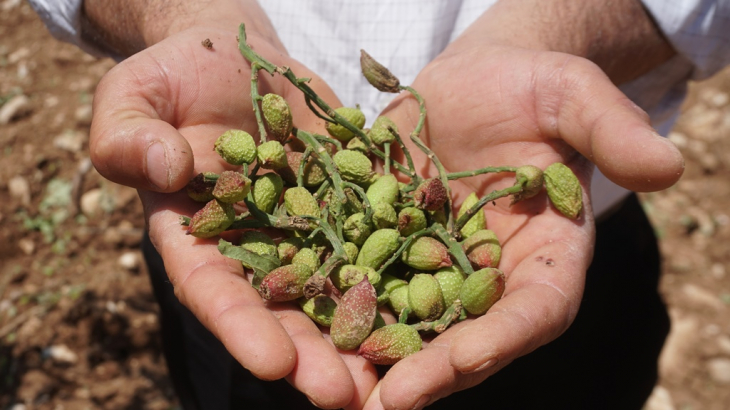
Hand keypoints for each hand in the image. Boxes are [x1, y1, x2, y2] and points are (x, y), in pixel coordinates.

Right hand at [89, 26, 378, 408]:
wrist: (234, 59)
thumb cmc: (172, 77)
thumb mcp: (133, 98)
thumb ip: (131, 138)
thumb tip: (167, 170)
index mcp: (195, 236)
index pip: (213, 290)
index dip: (240, 328)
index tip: (271, 364)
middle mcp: (255, 245)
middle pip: (283, 307)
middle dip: (313, 353)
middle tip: (347, 396)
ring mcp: (306, 225)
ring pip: (337, 283)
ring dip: (365, 328)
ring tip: (399, 370)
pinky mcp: (347, 198)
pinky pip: (376, 230)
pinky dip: (402, 262)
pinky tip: (437, 293)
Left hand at [363, 13, 682, 409]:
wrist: (472, 82)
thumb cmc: (529, 85)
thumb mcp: (570, 93)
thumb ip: (610, 129)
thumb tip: (670, 168)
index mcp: (547, 253)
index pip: (537, 309)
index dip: (504, 337)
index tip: (463, 359)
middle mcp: (492, 276)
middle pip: (468, 335)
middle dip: (429, 371)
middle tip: (384, 404)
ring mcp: (437, 268)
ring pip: (410, 324)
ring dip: (376, 360)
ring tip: (335, 390)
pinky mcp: (390, 247)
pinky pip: (364, 284)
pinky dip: (339, 310)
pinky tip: (304, 329)